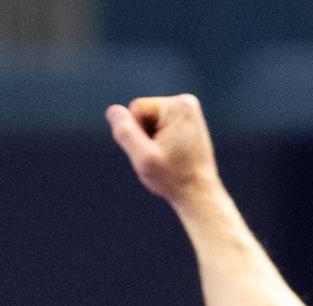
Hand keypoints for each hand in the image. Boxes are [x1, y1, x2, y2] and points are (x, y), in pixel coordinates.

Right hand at [106, 94, 220, 204]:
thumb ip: (126, 133)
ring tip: (169, 157)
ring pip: (149, 122)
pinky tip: (173, 156)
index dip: (137, 133)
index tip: (156, 151)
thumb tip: (113, 111)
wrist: (199, 194)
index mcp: (178, 106)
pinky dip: (160, 142)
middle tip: (162, 157)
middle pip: (142, 114)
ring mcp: (188, 112)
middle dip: (145, 136)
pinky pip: (158, 127)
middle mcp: (186, 103)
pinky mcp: (187, 122)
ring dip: (152, 141)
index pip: (135, 109)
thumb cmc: (173, 178)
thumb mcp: (144, 158)